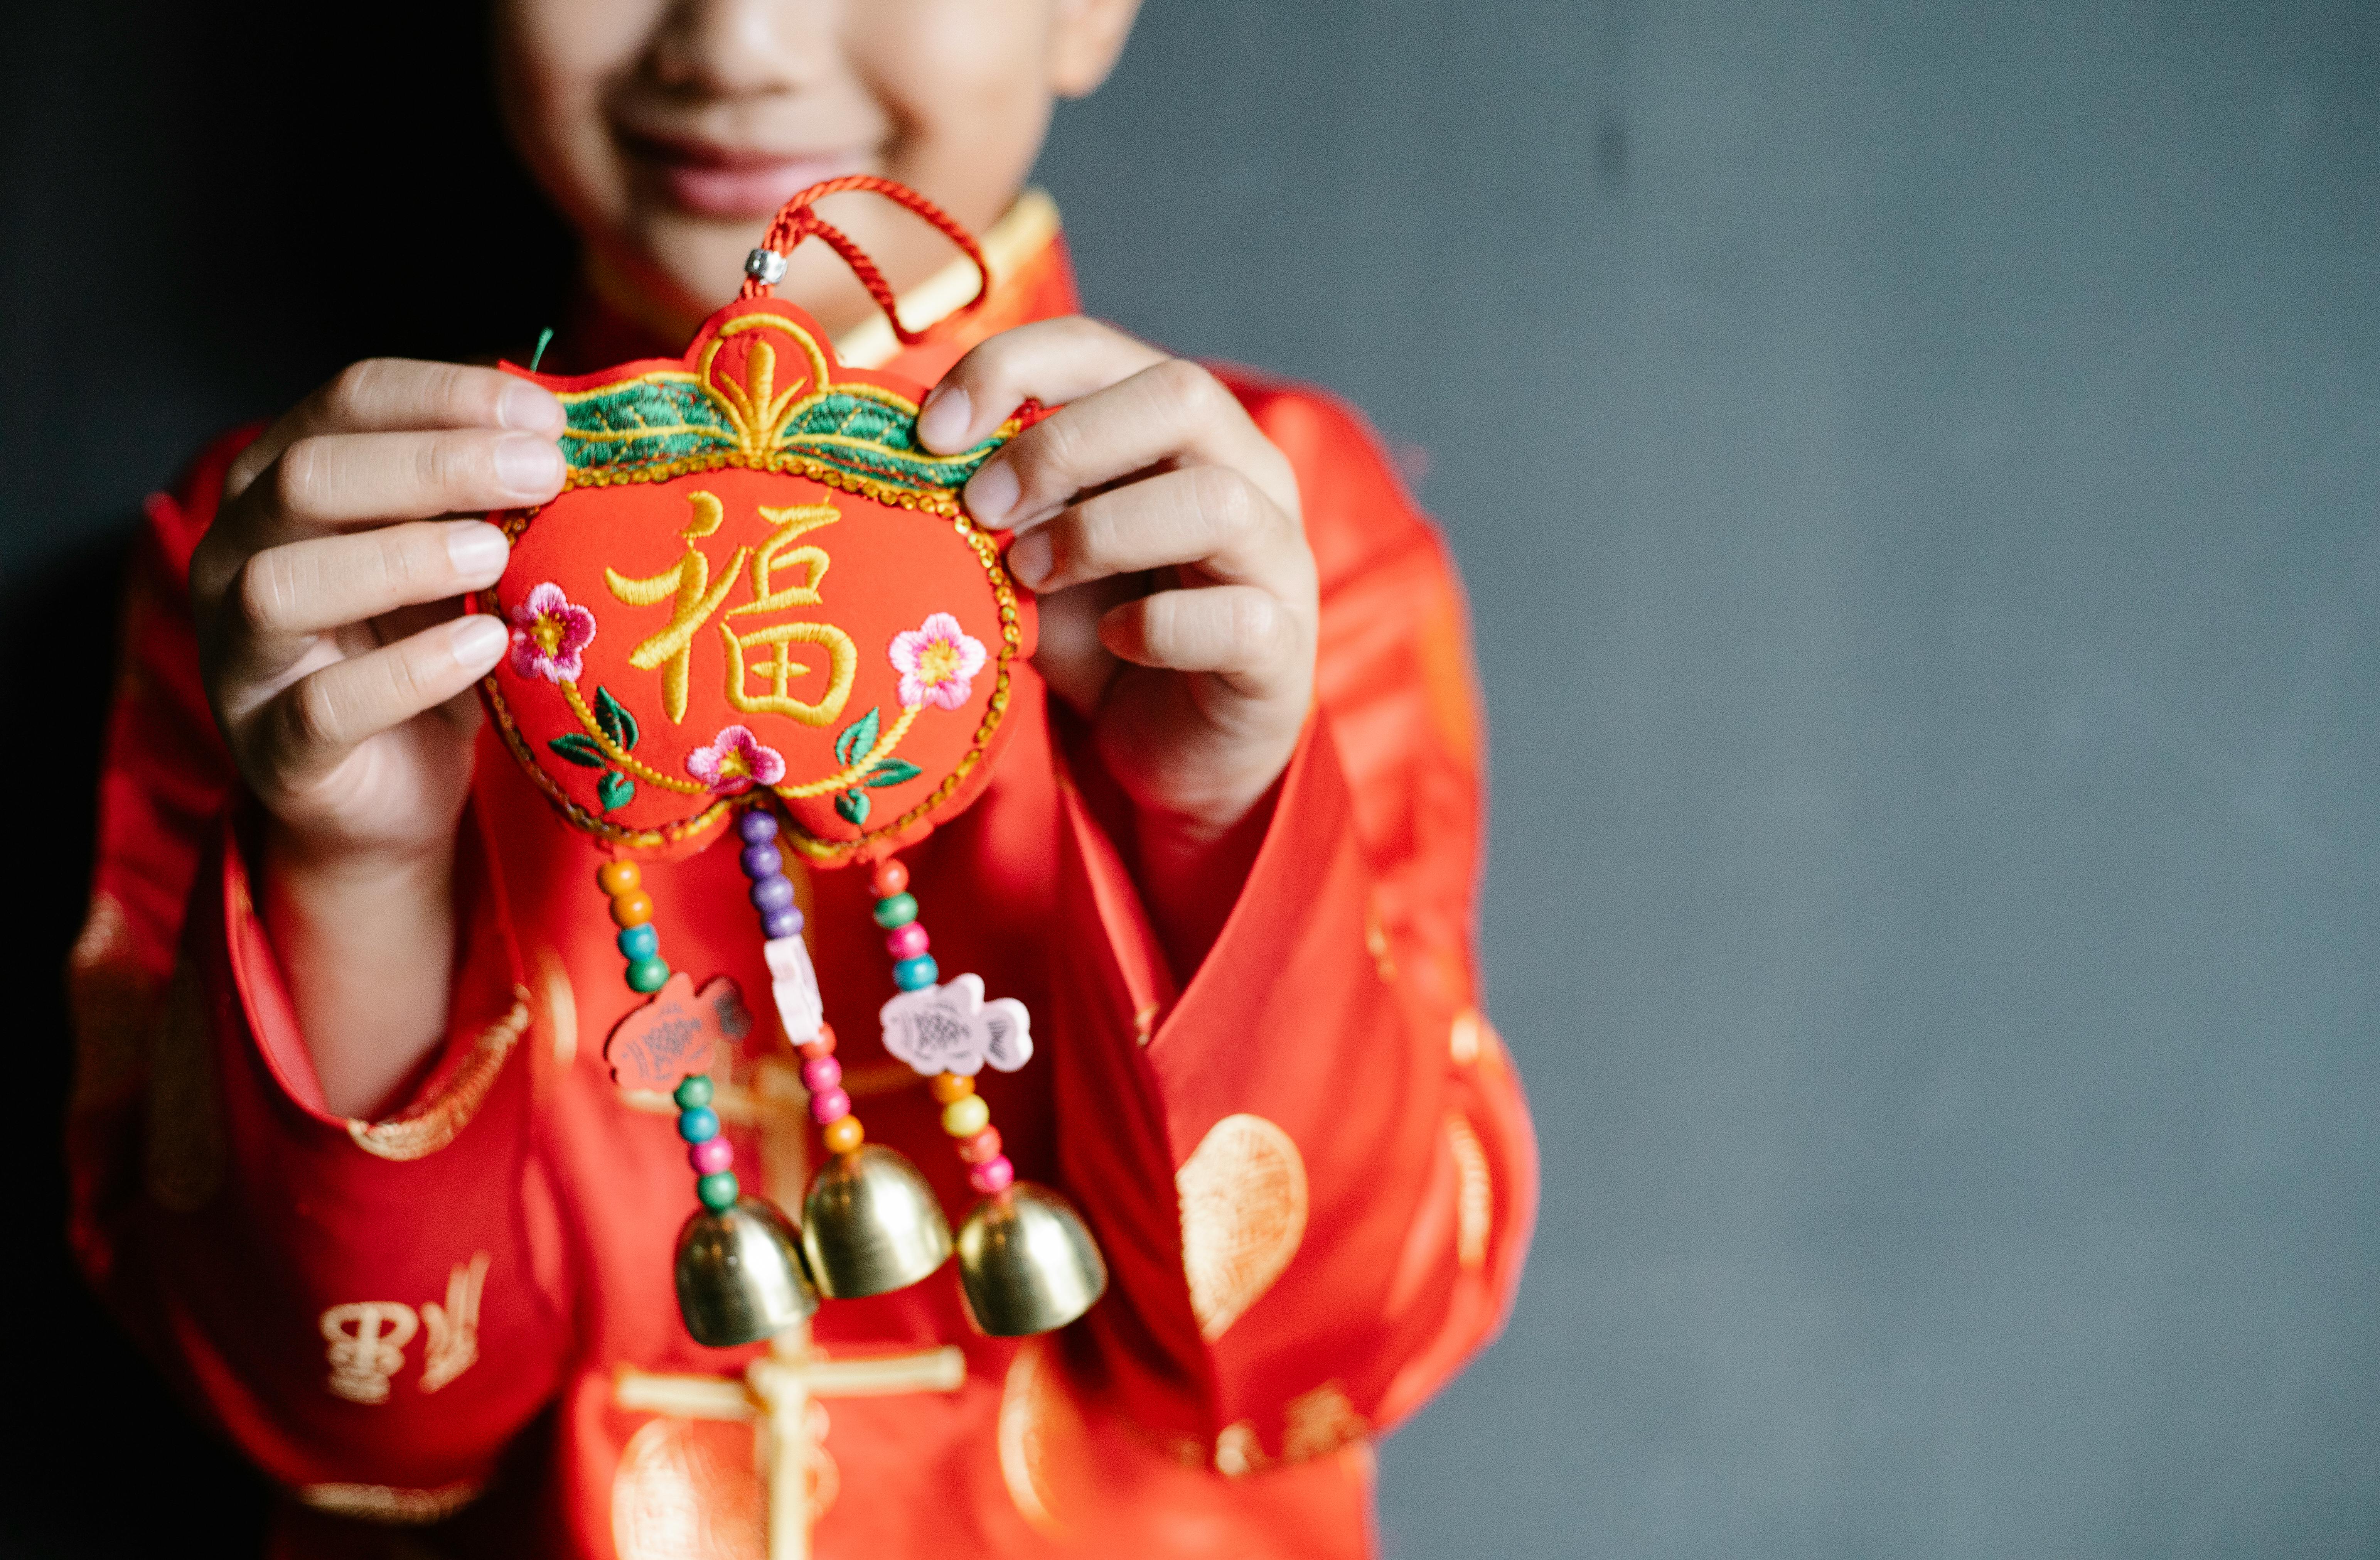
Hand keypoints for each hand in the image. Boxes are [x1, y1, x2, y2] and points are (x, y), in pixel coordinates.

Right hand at [188, 361, 565, 1112]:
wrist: (397, 793)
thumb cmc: (428, 646)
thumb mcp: (460, 553)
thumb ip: (486, 491)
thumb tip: (567, 421)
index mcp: (283, 481)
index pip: (347, 402)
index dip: (446, 396)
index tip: (547, 417)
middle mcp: (238, 553)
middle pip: (306, 477)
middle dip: (433, 465)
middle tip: (543, 473)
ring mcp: (242, 655)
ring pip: (284, 584)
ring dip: (402, 558)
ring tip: (497, 555)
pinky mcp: (273, 749)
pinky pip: (321, 707)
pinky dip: (407, 673)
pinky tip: (482, 647)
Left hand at [916, 319, 1316, 844]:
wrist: (1173, 749)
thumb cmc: (1104, 630)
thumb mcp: (1037, 548)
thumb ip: (1004, 497)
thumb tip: (929, 456)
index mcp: (1180, 428)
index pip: (1100, 349)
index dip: (1012, 368)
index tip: (932, 432)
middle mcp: (1248, 471)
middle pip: (1180, 395)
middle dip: (1062, 443)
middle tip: (983, 505)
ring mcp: (1278, 557)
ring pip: (1217, 499)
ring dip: (1100, 532)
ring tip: (1031, 575)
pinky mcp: (1282, 648)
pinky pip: (1234, 617)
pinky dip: (1158, 630)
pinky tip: (1114, 644)